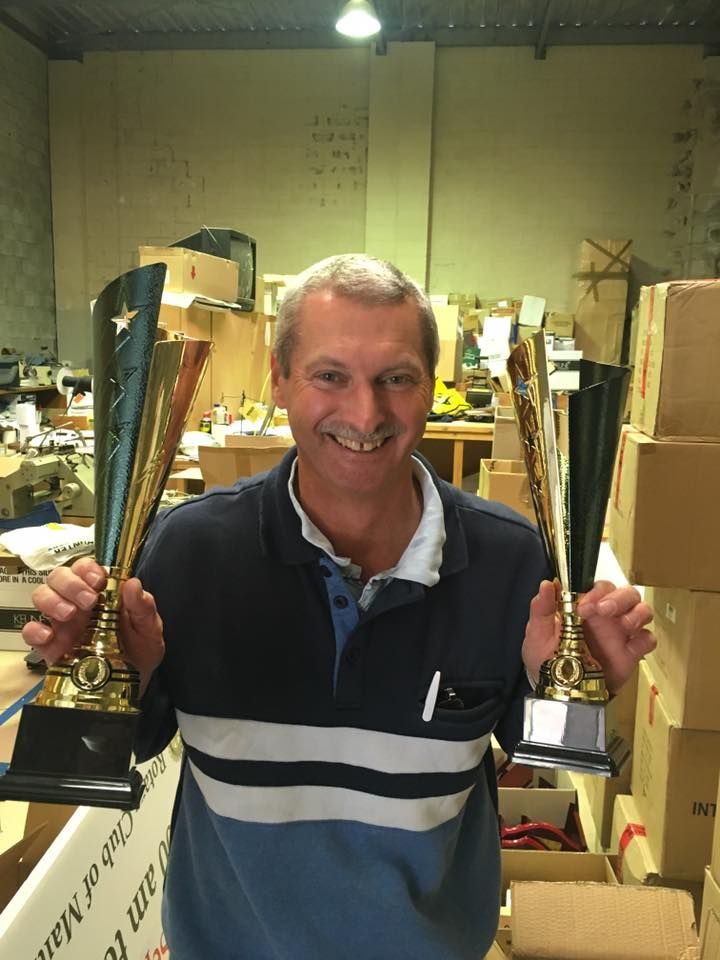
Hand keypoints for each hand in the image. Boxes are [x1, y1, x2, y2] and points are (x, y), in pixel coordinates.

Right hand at [22, 556, 164, 688]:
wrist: (131, 684)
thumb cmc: (140, 650)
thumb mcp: (149, 629)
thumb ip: (143, 607)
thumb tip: (134, 584)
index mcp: (102, 593)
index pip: (85, 568)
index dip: (87, 568)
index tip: (98, 580)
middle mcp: (78, 603)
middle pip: (59, 577)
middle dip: (70, 583)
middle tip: (88, 601)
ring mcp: (61, 624)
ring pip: (41, 596)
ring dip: (52, 600)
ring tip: (70, 614)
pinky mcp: (50, 646)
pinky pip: (31, 632)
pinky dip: (34, 630)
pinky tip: (49, 637)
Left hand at [523, 579, 654, 693]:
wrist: (559, 692)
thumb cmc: (547, 658)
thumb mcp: (538, 633)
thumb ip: (541, 608)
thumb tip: (547, 584)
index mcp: (584, 606)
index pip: (599, 587)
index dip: (596, 591)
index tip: (583, 605)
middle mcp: (605, 616)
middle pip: (626, 593)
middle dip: (618, 598)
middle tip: (603, 610)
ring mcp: (620, 633)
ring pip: (642, 610)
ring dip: (637, 613)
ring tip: (624, 625)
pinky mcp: (631, 652)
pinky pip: (648, 639)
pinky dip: (645, 639)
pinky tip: (632, 647)